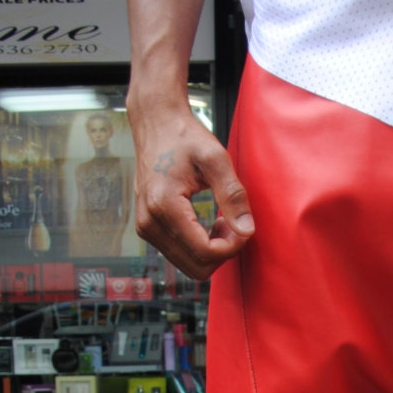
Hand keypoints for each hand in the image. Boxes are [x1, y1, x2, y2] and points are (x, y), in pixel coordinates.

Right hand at [128, 98, 253, 280]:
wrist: (156, 125)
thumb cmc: (185, 138)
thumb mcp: (216, 159)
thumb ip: (233, 195)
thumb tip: (246, 231)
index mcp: (163, 206)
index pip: (205, 252)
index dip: (231, 246)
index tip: (243, 226)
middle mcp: (149, 223)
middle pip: (196, 267)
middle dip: (222, 252)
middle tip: (233, 224)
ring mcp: (145, 228)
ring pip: (189, 266)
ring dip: (212, 250)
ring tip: (222, 221)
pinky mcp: (148, 229)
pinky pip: (180, 255)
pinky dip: (200, 247)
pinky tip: (208, 224)